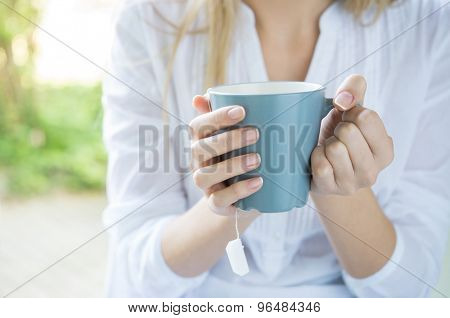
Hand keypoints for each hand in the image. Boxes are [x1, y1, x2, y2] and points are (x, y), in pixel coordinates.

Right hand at [189, 95, 262, 215]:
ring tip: (257, 159)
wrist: (247, 195)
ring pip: (204, 176)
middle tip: (256, 133)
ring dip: (231, 166)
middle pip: (200, 149)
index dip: (216, 117)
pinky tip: (258, 182)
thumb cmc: (244, 155)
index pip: (198, 125)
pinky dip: (238, 191)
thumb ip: (228, 114)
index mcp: (201, 141)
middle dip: (227, 140)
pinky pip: (219, 200)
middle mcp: (198, 162)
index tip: (242, 110)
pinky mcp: (216, 204)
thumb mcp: (240, 135)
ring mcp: (205, 185)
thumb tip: (202, 95)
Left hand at [311, 74, 393, 194]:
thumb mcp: (349, 111)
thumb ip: (354, 90)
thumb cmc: (337, 136)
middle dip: (337, 129)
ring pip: (334, 149)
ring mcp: (352, 184)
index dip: (350, 112)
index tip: (347, 120)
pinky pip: (320, 164)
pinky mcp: (330, 189)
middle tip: (336, 138)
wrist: (320, 170)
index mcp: (385, 150)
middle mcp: (373, 171)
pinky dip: (314, 157)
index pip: (367, 117)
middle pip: (348, 132)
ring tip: (328, 150)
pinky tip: (319, 160)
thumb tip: (344, 100)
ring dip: (325, 144)